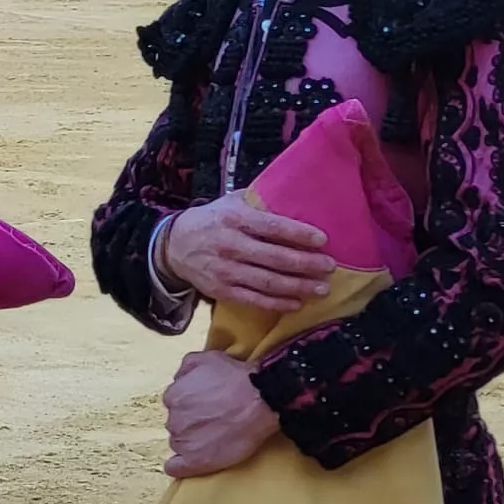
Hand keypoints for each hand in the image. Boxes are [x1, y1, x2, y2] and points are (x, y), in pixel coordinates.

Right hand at [159, 191, 334, 312]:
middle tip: (330, 266)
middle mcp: (229, 245)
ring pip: (267, 282)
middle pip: (274, 258)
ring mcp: (225, 271)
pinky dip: (277, 303)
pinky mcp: (221, 291)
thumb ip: (258, 203)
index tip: (322, 239)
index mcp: (234, 219)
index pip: (272, 227)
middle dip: (306, 264)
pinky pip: (253, 300)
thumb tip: (294, 199)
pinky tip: (296, 303)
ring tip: (321, 289)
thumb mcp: (230, 203)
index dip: (299, 234)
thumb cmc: (211, 220)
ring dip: (298, 287)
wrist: (173, 246)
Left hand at [162, 349, 281, 477]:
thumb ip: (185, 368)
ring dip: (192, 441)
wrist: (259, 400)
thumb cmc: (235, 378)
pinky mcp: (196, 461)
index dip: (191, 405)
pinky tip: (187, 464)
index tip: (205, 406)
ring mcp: (184, 442)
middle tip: (214, 420)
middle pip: (178, 423)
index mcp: (173, 396)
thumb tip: (178, 379)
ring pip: (180, 443)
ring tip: (215, 437)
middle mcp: (174, 419)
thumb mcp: (206, 358)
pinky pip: (176, 468)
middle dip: (191, 422)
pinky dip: (179, 467)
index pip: (175, 404)